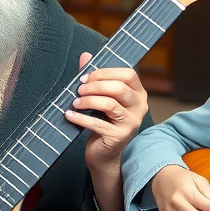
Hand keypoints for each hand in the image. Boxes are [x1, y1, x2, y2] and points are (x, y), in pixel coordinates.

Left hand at [66, 52, 148, 171]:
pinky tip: (69, 114)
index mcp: (138, 94)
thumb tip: (85, 55)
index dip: (105, 72)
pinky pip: (98, 123)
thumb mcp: (100, 98)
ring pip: (110, 104)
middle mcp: (140, 107)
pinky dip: (81, 118)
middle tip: (79, 89)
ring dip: (88, 100)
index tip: (86, 77)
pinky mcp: (119, 136)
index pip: (128, 74)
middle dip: (95, 86)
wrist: (104, 155)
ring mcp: (131, 123)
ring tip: (75, 102)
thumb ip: (94, 77)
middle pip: (119, 88)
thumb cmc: (103, 122)